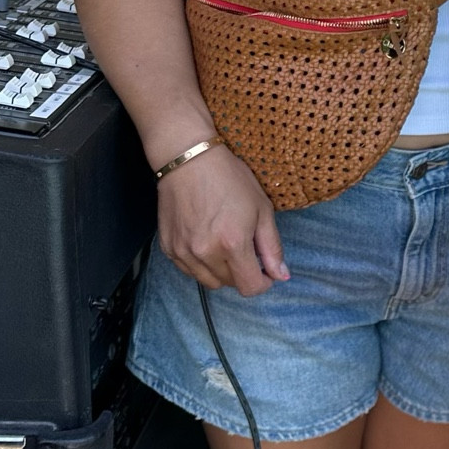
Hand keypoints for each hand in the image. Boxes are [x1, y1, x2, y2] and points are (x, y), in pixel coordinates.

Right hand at [156, 144, 288, 295]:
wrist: (189, 160)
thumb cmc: (230, 179)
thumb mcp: (262, 209)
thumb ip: (272, 247)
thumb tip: (280, 275)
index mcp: (232, 244)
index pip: (249, 287)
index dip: (262, 283)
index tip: (265, 271)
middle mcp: (205, 253)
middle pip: (230, 284)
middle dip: (243, 273)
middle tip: (246, 249)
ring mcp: (183, 252)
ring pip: (208, 281)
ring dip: (222, 272)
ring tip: (226, 246)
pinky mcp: (168, 247)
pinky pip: (189, 270)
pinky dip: (201, 265)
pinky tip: (207, 242)